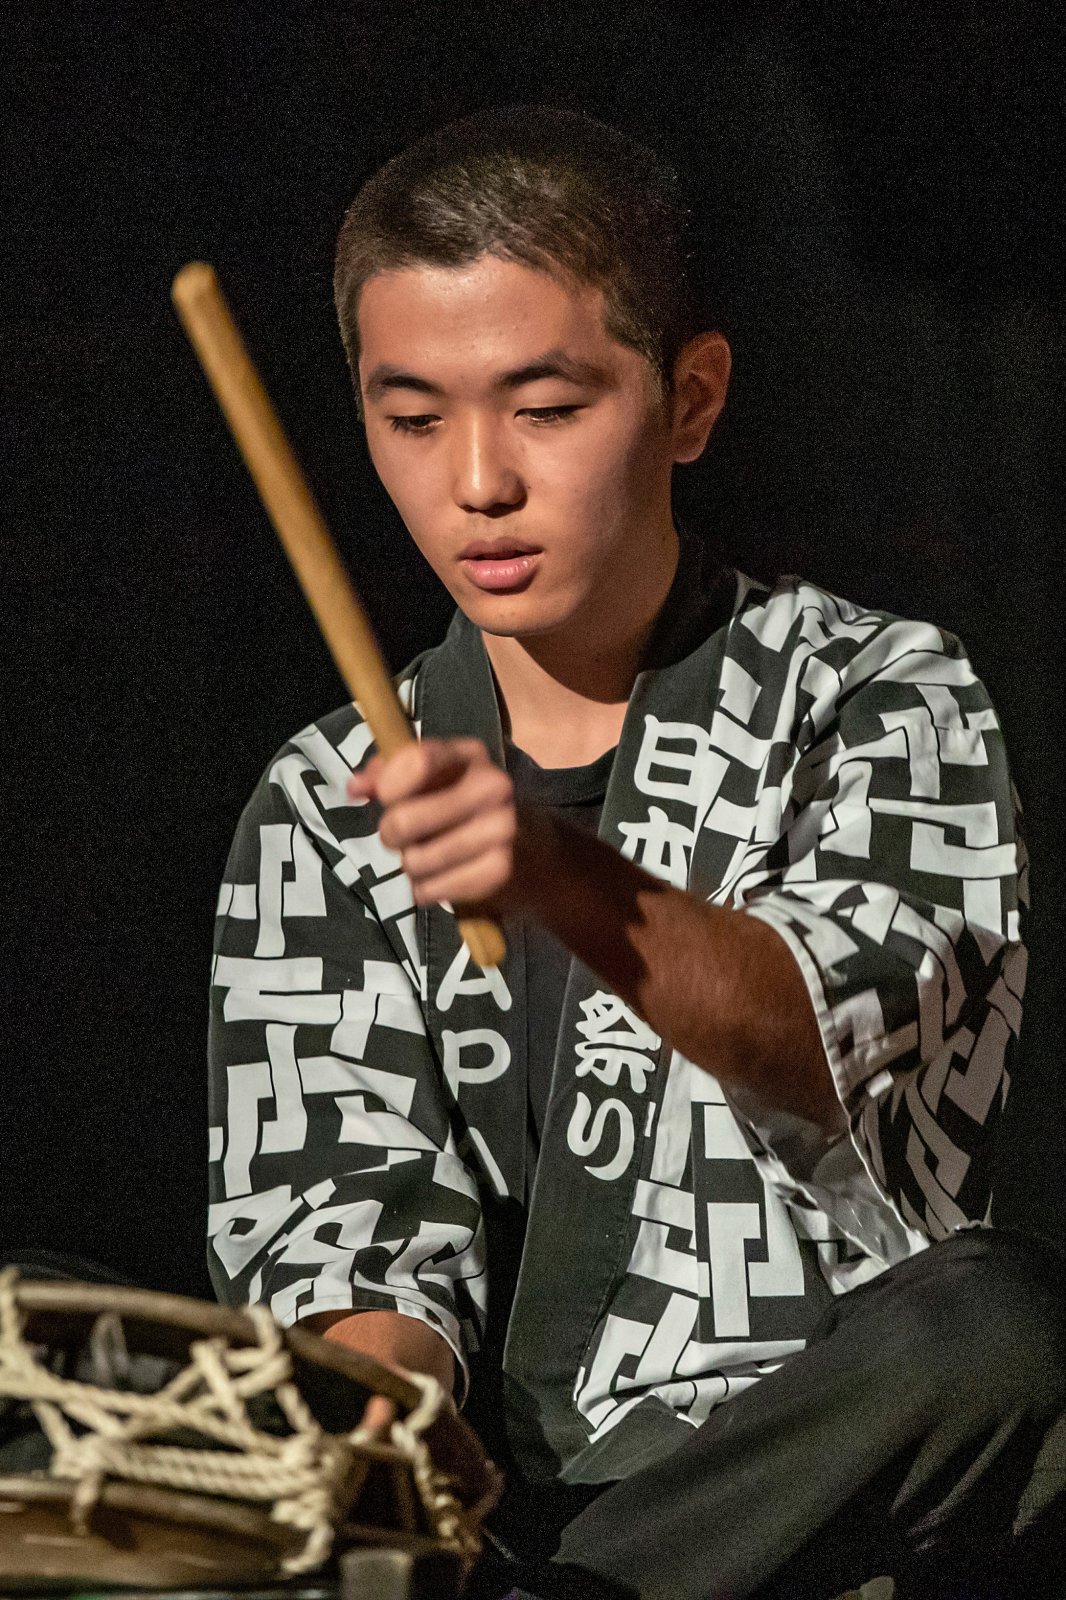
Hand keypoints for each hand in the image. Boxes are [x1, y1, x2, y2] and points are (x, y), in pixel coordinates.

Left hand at [348, 738, 525, 915]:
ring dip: (410, 866)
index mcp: (470, 755)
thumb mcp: (434, 779)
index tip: (385, 798)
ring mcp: (500, 829)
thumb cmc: (465, 807)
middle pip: (404, 820)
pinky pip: (432, 888)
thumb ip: (389, 774)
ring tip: (426, 859)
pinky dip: (425, 890)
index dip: (389, 784)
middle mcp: (491, 786)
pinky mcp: (500, 870)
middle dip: (390, 834)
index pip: (417, 759)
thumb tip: (355, 787)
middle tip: (402, 837)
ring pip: (414, 860)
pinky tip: (441, 879)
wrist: (531, 849)